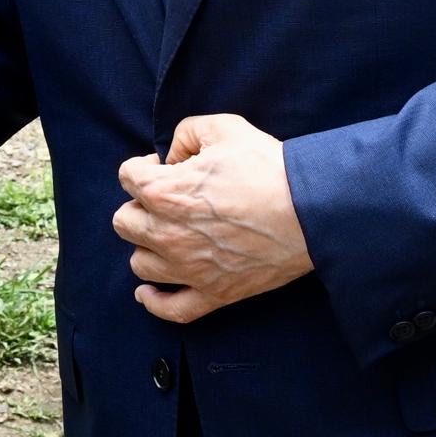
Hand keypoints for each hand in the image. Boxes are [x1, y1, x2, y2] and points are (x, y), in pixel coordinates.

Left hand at [113, 114, 311, 322]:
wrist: (310, 210)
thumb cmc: (268, 168)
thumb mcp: (224, 128)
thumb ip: (186, 133)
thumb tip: (172, 156)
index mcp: (165, 191)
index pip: (127, 177)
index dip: (144, 167)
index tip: (165, 168)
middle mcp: (168, 233)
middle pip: (125, 222)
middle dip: (140, 206)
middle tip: (167, 201)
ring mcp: (189, 268)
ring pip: (140, 264)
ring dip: (148, 247)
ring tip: (168, 236)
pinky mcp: (214, 293)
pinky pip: (171, 309)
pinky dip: (155, 301)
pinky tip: (149, 291)